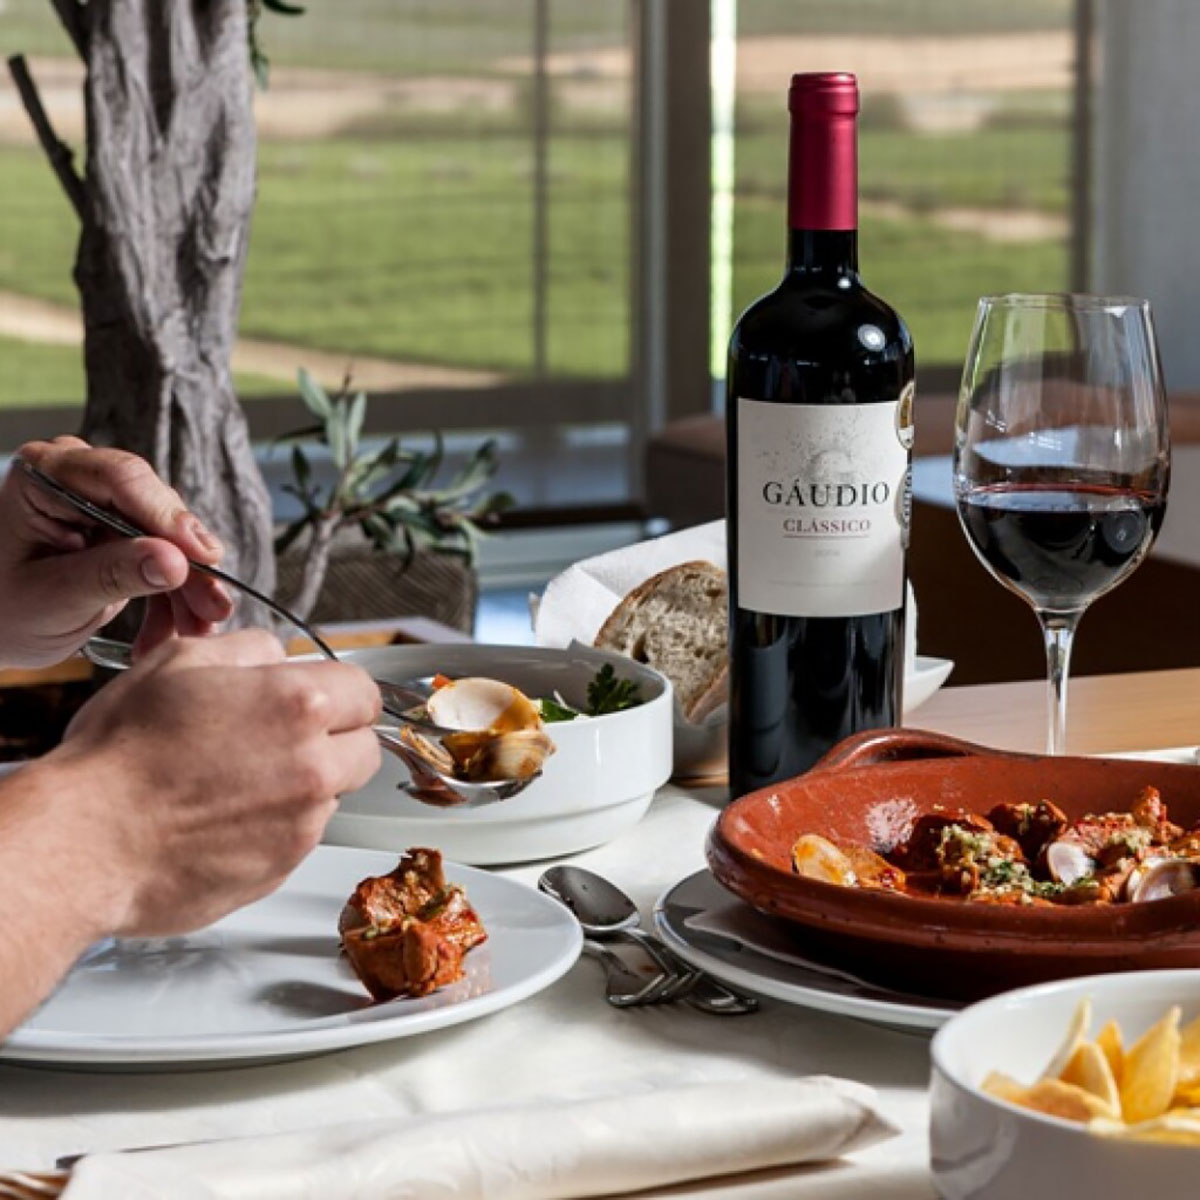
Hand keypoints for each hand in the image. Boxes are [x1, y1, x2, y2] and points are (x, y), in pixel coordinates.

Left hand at [0, 436, 233, 667]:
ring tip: (198, 630)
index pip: (121, 478)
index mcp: (45, 476)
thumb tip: (175, 561)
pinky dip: (176, 597)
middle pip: (157, 510)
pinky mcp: (125, 532)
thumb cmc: (2, 611)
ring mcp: (106, 505)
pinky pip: (168, 558)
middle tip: (213, 609)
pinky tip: (177, 628)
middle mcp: (81, 479)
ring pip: (172, 538)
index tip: (203, 556)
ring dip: (189, 588)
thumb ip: (112, 575)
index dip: (168, 516)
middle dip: (187, 565)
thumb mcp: (54, 598)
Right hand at [43, 630, 381, 936]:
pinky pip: (299, 838)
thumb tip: (277, 654)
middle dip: (336, 741)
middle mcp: (313, 766)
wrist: (84, 840)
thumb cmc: (121, 755)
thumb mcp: (179, 662)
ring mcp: (302, 824)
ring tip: (237, 782)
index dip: (342, 693)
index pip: (366, 692)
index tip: (326, 700)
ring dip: (304, 786)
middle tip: (284, 741)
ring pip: (332, 796)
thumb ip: (248, 650)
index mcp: (298, 705)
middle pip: (365, 748)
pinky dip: (275, 828)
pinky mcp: (282, 869)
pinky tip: (224, 819)